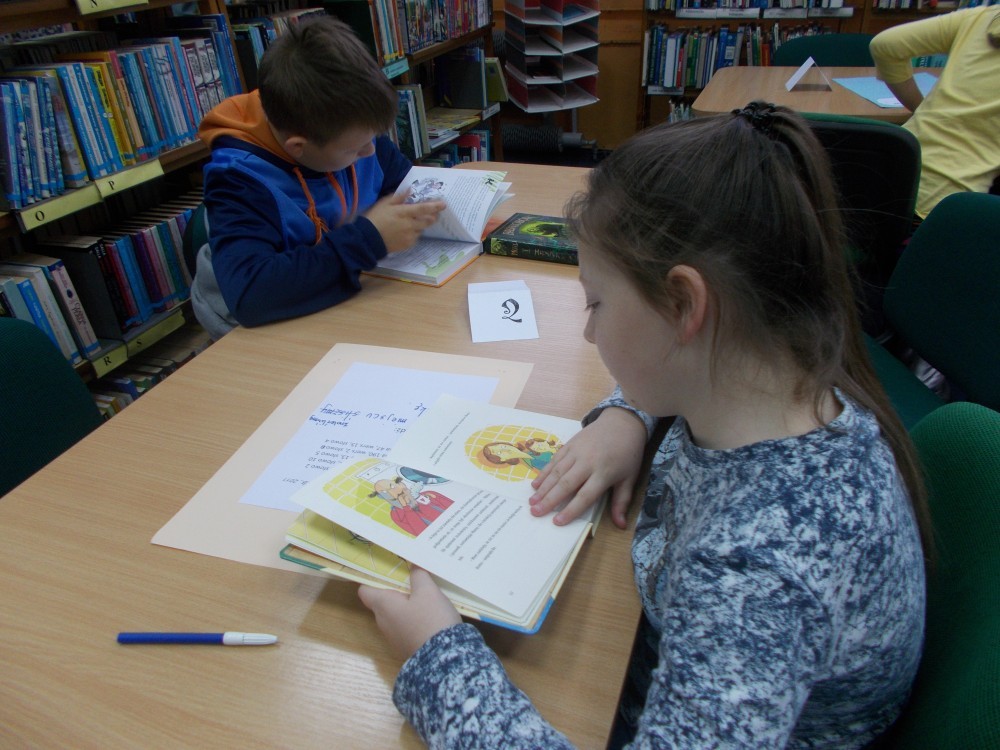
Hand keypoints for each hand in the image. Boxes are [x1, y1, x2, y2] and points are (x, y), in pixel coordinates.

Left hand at [358, 567, 460, 660]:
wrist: (443, 658)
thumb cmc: (430, 619)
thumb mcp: (428, 591)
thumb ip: (418, 575)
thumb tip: (412, 564)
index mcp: (383, 605)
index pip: (365, 590)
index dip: (373, 578)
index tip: (386, 569)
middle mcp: (383, 621)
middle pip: (382, 600)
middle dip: (395, 588)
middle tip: (411, 575)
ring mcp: (394, 636)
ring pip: (395, 613)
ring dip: (406, 603)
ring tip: (424, 592)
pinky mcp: (406, 646)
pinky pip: (405, 626)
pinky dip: (414, 617)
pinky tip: (430, 612)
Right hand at [364, 191, 445, 252]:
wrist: (368, 239)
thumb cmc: (375, 218)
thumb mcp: (385, 204)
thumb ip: (399, 197)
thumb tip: (410, 190)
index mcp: (404, 213)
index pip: (424, 208)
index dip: (435, 206)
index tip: (443, 204)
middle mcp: (410, 225)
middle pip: (428, 220)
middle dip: (433, 216)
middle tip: (432, 213)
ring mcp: (410, 236)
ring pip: (422, 229)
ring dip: (422, 224)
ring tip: (412, 222)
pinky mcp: (408, 244)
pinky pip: (416, 237)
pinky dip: (414, 232)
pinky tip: (405, 231)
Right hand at [529, 407, 646, 528]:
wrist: (622, 421)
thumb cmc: (628, 453)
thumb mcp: (629, 478)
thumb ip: (622, 502)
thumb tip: (621, 526)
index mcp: (604, 473)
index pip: (585, 495)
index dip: (571, 509)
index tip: (557, 522)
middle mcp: (587, 462)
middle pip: (566, 484)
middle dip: (549, 500)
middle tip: (535, 512)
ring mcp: (576, 451)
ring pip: (557, 472)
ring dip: (543, 488)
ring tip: (532, 501)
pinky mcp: (570, 444)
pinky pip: (554, 460)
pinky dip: (544, 472)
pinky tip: (536, 484)